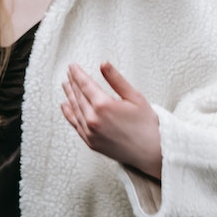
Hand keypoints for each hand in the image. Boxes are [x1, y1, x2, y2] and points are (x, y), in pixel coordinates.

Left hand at [61, 62, 162, 179]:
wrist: (151, 152)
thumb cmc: (146, 124)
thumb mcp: (134, 96)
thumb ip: (116, 79)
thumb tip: (103, 64)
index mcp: (103, 106)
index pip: (85, 85)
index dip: (77, 74)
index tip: (72, 66)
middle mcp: (93, 120)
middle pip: (78, 96)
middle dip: (73, 82)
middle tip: (69, 72)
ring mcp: (90, 132)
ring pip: (75, 109)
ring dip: (69, 95)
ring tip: (66, 85)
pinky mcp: (91, 142)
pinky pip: (75, 125)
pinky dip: (69, 113)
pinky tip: (65, 106)